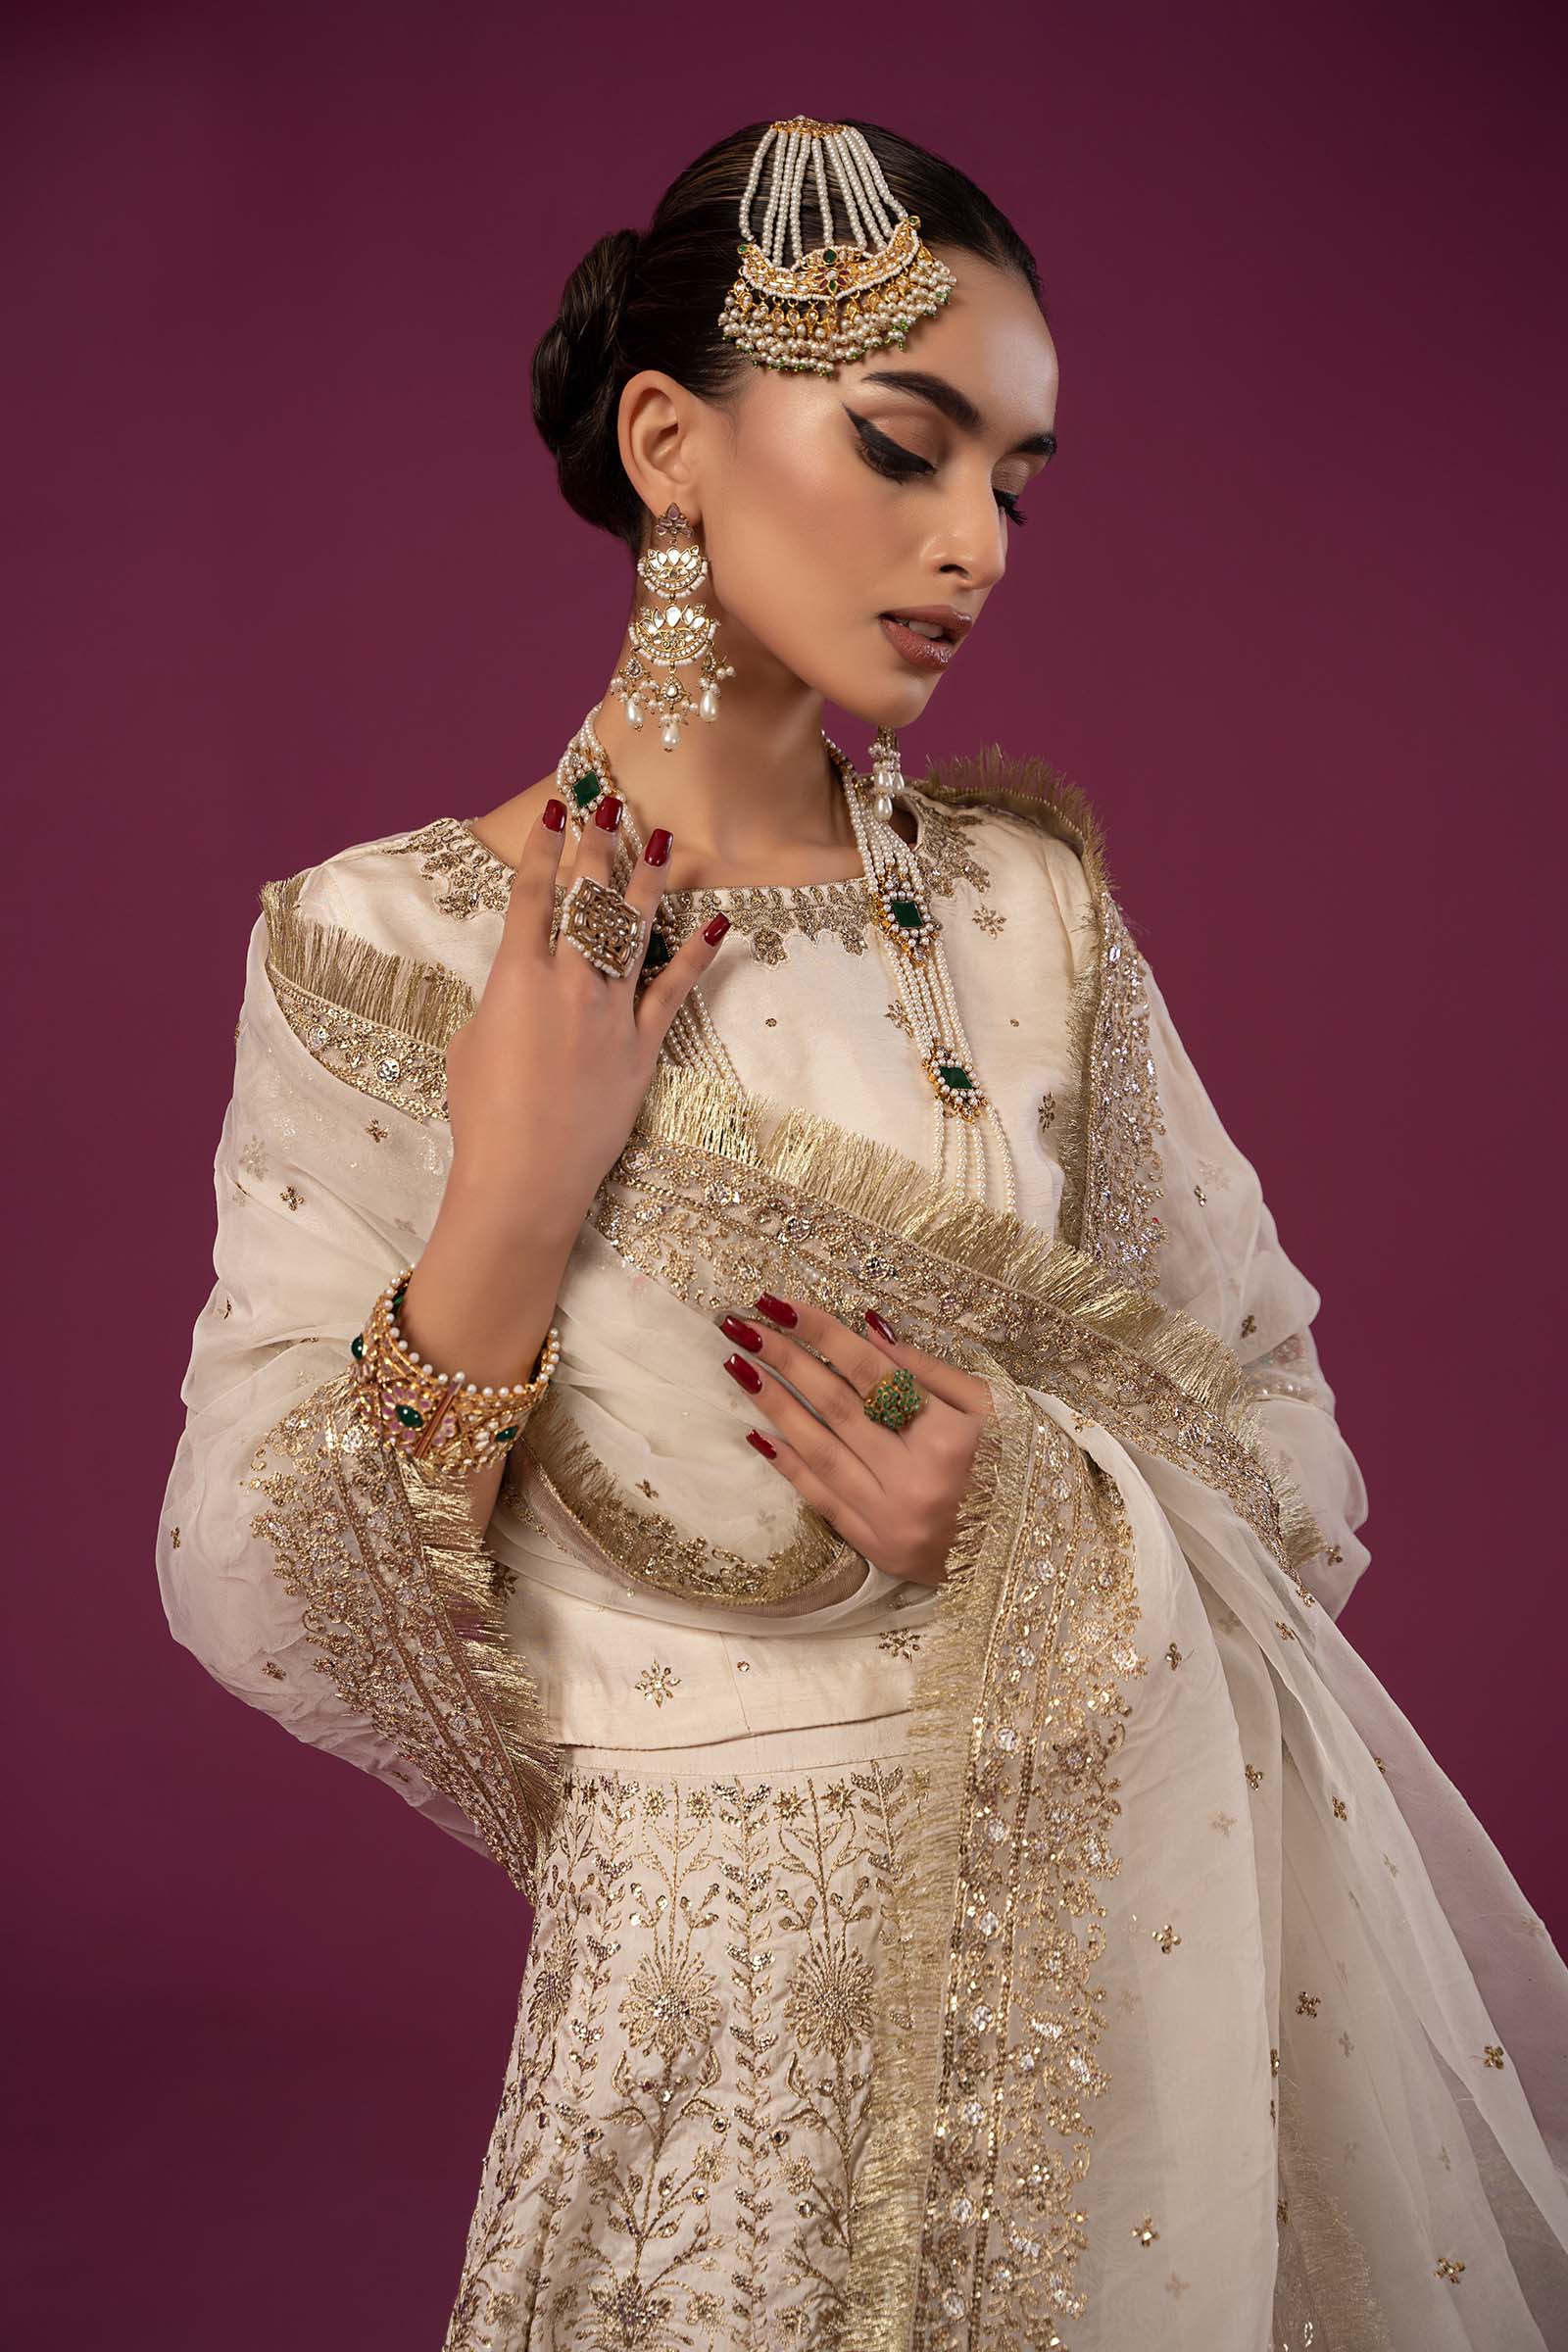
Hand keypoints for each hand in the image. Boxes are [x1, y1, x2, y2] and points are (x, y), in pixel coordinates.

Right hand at [442, 792, 730, 1244]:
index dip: (543, 851)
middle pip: (587, 900)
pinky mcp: (642, 1047)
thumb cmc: (483, 1117)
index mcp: (514, 978)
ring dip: (646, 880)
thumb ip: (500, 1003)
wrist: (524, 1177)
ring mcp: (610, 1012)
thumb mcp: (472, 1046)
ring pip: (634, 931)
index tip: (556, 811)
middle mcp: (567, 983)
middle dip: (597, 847)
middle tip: (609, 804)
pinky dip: (697, 956)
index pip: (532, 897)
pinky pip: (674, 992)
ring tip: (660, 838)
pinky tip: (716, 924)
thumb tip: (519, 989)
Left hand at [717, 1294, 996, 1586]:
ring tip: (738, 1366)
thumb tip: (865, 1328)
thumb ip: (928, 1369)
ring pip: (820, 1451)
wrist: (1037, 1552)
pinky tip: (759, 1433)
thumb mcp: (994, 1407)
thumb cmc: (1021, 1466)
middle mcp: (916, 1478)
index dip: (821, 1333)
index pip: (870, 1371)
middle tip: (740, 1324)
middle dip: (784, 1360)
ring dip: (774, 1406)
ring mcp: (893, 1519)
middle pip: (836, 1407)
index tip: (776, 1303)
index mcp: (951, 1436)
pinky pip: (823, 1500)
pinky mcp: (879, 1549)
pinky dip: (790, 1466)